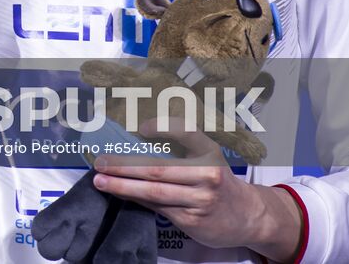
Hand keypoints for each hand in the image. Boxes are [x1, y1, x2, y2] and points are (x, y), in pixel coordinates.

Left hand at [91, 119, 301, 261]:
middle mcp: (207, 174)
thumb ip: (180, 148)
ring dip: (123, 186)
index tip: (142, 128)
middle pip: (158, 168)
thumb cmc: (218, 181)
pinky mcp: (192, 220)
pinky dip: (136, 199)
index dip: (164, 128)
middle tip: (101, 162)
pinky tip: (121, 194)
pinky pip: (158, 207)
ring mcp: (200, 199)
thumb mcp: (208, 158)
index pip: (187, 133)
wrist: (248, 216)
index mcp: (209, 152)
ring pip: (154, 191)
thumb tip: (136, 139)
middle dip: (124, 165)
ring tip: (101, 181)